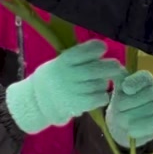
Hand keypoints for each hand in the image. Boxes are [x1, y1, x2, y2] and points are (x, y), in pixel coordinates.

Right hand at [4, 40, 125, 133]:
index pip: (88, 50)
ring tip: (100, 83)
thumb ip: (78, 57)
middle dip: (111, 66)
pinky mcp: (78, 105)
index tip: (102, 49)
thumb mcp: (60, 62)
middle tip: (116, 67)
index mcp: (64, 61)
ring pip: (101, 84)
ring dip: (105, 83)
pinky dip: (103, 96)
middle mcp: (70, 75)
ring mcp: (74, 91)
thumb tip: (102, 49)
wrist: (36, 101)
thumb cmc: (53, 78)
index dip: (98, 48)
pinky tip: (99, 96)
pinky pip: (100, 98)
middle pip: (99, 68)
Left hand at [106, 71, 152, 146]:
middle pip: (142, 97)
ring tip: (121, 120)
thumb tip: (116, 72)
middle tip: (117, 109)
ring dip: (128, 118)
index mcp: (145, 79)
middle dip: (125, 104)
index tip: (124, 88)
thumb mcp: (119, 89)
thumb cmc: (123, 101)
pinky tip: (129, 130)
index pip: (144, 77)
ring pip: (144, 112)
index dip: (135, 82)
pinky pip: (149, 125)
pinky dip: (136, 129)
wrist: (129, 122)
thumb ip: (118, 80)